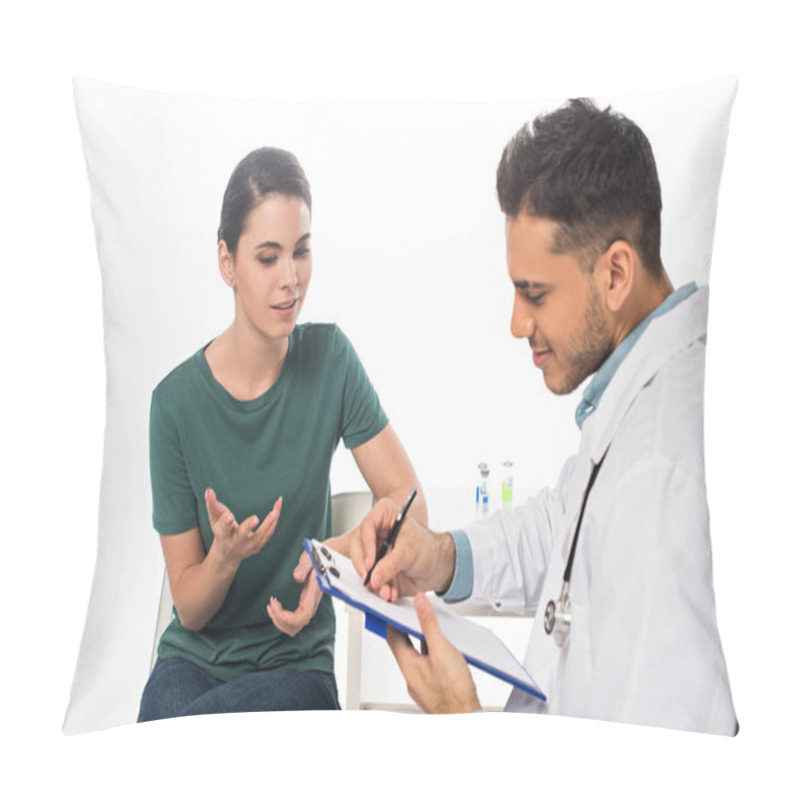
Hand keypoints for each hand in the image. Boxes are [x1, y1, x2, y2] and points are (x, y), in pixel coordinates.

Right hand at [205, 487, 281, 566]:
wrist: (227, 555)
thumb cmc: (221, 531)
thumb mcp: (214, 519)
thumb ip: (211, 504)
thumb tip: (208, 490)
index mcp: (222, 535)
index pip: (223, 529)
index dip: (226, 523)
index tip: (230, 516)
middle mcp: (235, 542)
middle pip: (241, 535)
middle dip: (247, 527)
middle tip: (255, 518)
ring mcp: (248, 546)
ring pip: (260, 535)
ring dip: (269, 522)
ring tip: (276, 507)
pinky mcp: (258, 546)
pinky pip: (268, 533)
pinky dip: (274, 520)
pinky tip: (277, 507)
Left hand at [267, 551, 322, 636]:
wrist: (328, 559)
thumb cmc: (319, 558)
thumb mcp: (311, 558)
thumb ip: (304, 567)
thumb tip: (296, 577)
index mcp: (313, 595)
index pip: (303, 617)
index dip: (288, 618)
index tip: (276, 606)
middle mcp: (311, 605)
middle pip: (295, 626)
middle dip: (279, 619)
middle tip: (272, 602)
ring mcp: (308, 607)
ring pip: (293, 627)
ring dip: (278, 620)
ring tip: (271, 605)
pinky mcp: (304, 606)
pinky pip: (292, 621)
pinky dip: (281, 617)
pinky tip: (275, 605)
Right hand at [339, 498, 454, 601]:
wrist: (437, 567)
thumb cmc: (428, 548)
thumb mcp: (409, 552)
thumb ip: (391, 564)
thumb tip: (374, 576)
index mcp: (384, 517)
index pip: (367, 526)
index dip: (366, 545)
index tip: (370, 563)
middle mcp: (375, 533)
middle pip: (357, 547)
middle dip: (363, 566)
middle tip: (370, 579)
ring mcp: (374, 551)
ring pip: (361, 565)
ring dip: (371, 582)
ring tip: (385, 591)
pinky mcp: (375, 568)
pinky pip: (369, 579)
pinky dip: (378, 589)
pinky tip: (389, 593)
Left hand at [387, 593, 480, 713]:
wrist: (467, 718)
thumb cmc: (454, 692)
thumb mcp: (442, 649)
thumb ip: (429, 624)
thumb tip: (419, 604)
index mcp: (408, 666)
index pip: (392, 637)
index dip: (392, 619)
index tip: (395, 607)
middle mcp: (411, 677)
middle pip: (403, 646)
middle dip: (407, 628)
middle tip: (413, 613)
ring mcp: (421, 685)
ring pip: (417, 657)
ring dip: (421, 642)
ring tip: (431, 629)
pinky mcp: (432, 689)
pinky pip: (427, 667)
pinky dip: (431, 655)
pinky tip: (444, 653)